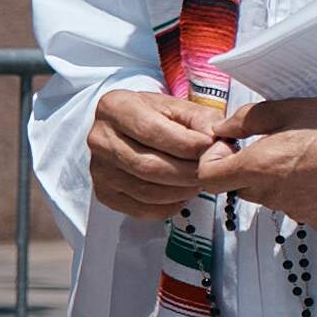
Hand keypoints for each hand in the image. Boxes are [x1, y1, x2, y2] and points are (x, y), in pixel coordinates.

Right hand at [88, 83, 223, 219]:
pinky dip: (168, 207)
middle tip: (211, 172)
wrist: (127, 130)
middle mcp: (100, 139)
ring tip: (199, 182)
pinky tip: (182, 196)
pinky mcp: (104, 193)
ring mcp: (99, 169)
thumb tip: (217, 142)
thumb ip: (201, 119)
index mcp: (114, 107)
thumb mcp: (177, 107)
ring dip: (181, 191)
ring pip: (146, 191)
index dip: (186, 144)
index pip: (152, 131)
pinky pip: (140, 209)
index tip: (211, 147)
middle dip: (188, 172)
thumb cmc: (155, 116)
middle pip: (149, 165)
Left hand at [195, 96, 316, 230]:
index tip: (232, 146)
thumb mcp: (289, 108)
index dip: (214, 161)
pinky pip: (302, 208)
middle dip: (250, 168)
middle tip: (275, 146)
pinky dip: (306, 193)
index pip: (209, 178)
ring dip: (280, 181)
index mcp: (259, 167)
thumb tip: (224, 127)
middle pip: (242, 188)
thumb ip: (247, 119)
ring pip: (273, 198)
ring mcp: (298, 211)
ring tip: (309, 157)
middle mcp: (274, 195)